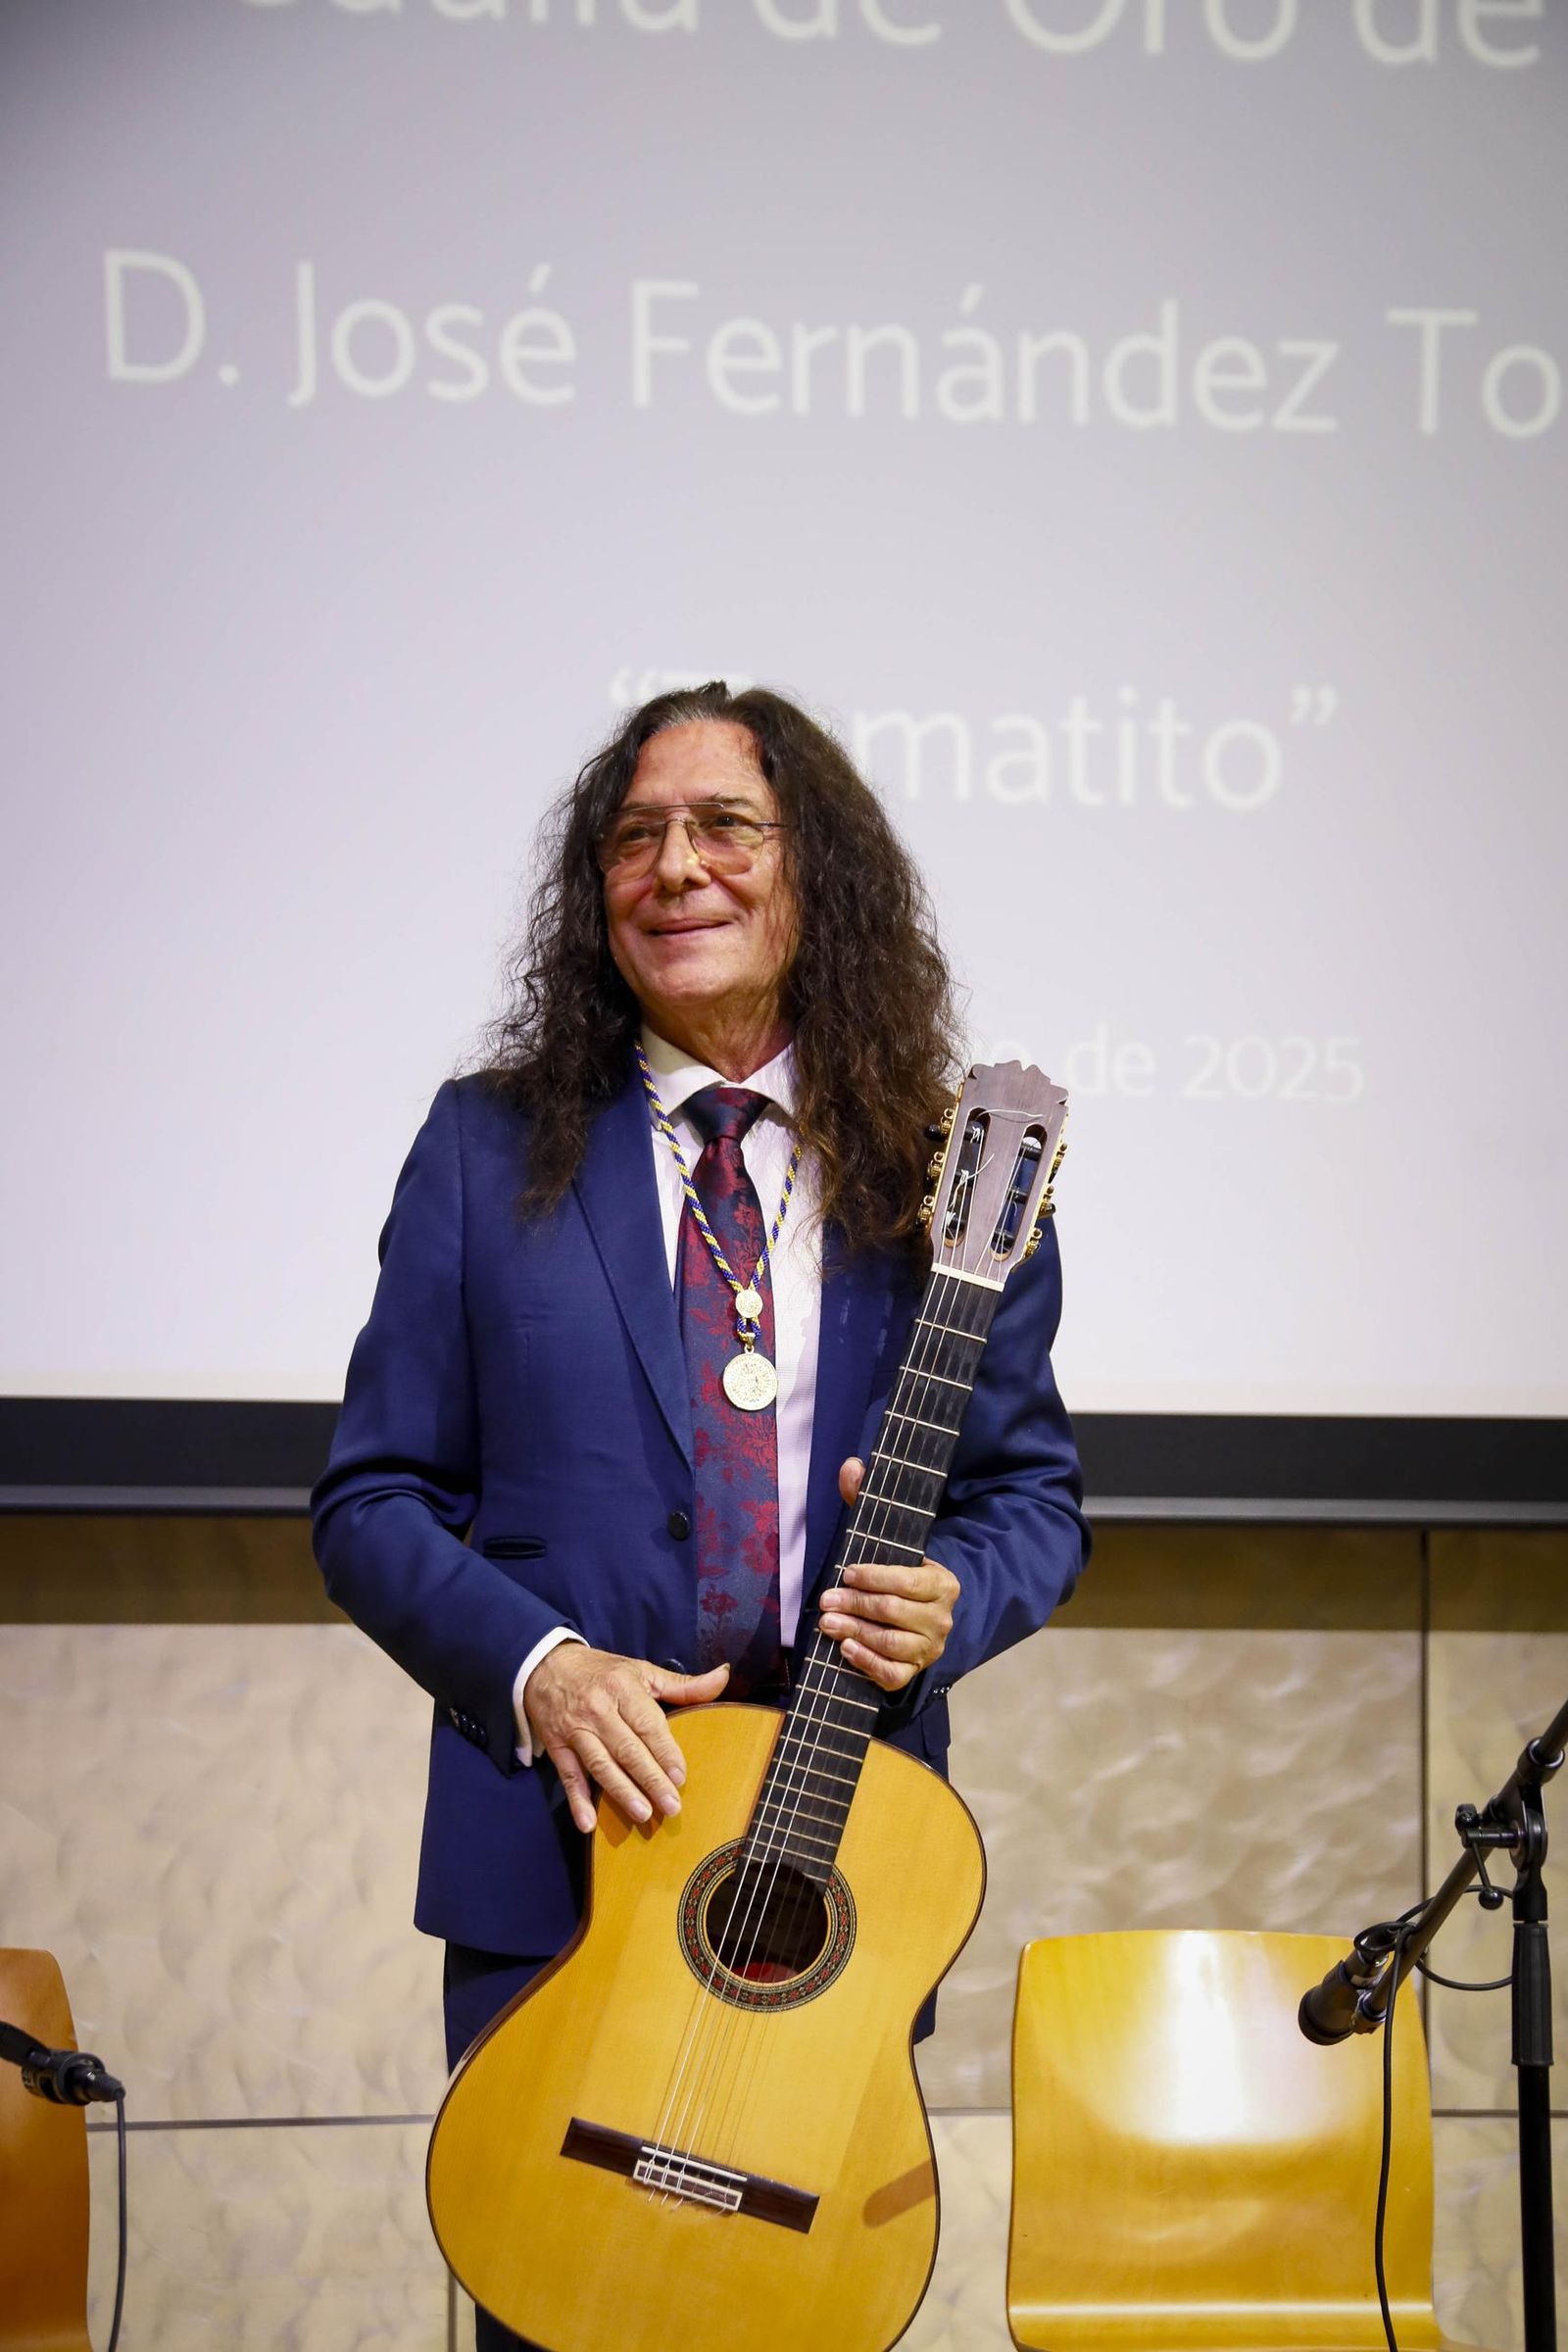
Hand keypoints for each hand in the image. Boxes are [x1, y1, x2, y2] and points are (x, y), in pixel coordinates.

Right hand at [523, 1646, 728, 1833]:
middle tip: (671, 1806)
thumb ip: (683, 1684)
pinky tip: (589, 1823)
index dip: (664, 1751)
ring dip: (621, 1791)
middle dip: (650, 1779)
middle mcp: (598, 1709)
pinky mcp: (556, 1746)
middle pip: (627, 1748)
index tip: (680, 1777)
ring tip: (643, 1814)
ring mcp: (575, 1729)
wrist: (548, 1665)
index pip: (647, 1724)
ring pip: (600, 1764)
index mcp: (622, 1688)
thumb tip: (722, 1677)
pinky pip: (568, 1776)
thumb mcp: (642, 1671)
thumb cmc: (604, 1672)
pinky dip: (577, 1800)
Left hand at [816, 1457, 959, 1694]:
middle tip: (825, 1600)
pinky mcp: (914, 1672)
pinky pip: (892, 1674)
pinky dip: (868, 1663)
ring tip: (828, 1624)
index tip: (847, 1572)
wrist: (922, 1616)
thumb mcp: (885, 1539)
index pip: (908, 1580)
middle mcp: (941, 1617)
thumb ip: (866, 1502)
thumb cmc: (897, 1574)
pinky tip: (846, 1650)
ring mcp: (929, 1648)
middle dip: (856, 1605)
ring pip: (892, 1644)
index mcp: (942, 1582)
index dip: (876, 1577)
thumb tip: (851, 1466)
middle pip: (895, 1612)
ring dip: (856, 1633)